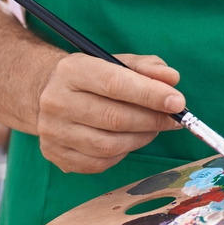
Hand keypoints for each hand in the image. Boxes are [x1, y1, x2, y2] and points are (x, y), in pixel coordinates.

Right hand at [34, 53, 182, 173]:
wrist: (45, 94)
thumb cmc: (92, 78)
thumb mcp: (117, 62)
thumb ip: (147, 68)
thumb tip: (172, 79)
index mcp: (72, 70)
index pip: (115, 83)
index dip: (150, 94)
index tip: (178, 102)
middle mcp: (56, 101)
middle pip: (114, 118)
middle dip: (152, 120)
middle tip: (174, 119)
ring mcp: (53, 131)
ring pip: (108, 145)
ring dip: (141, 138)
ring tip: (152, 128)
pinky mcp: (55, 154)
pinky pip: (99, 163)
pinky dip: (122, 153)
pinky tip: (129, 140)